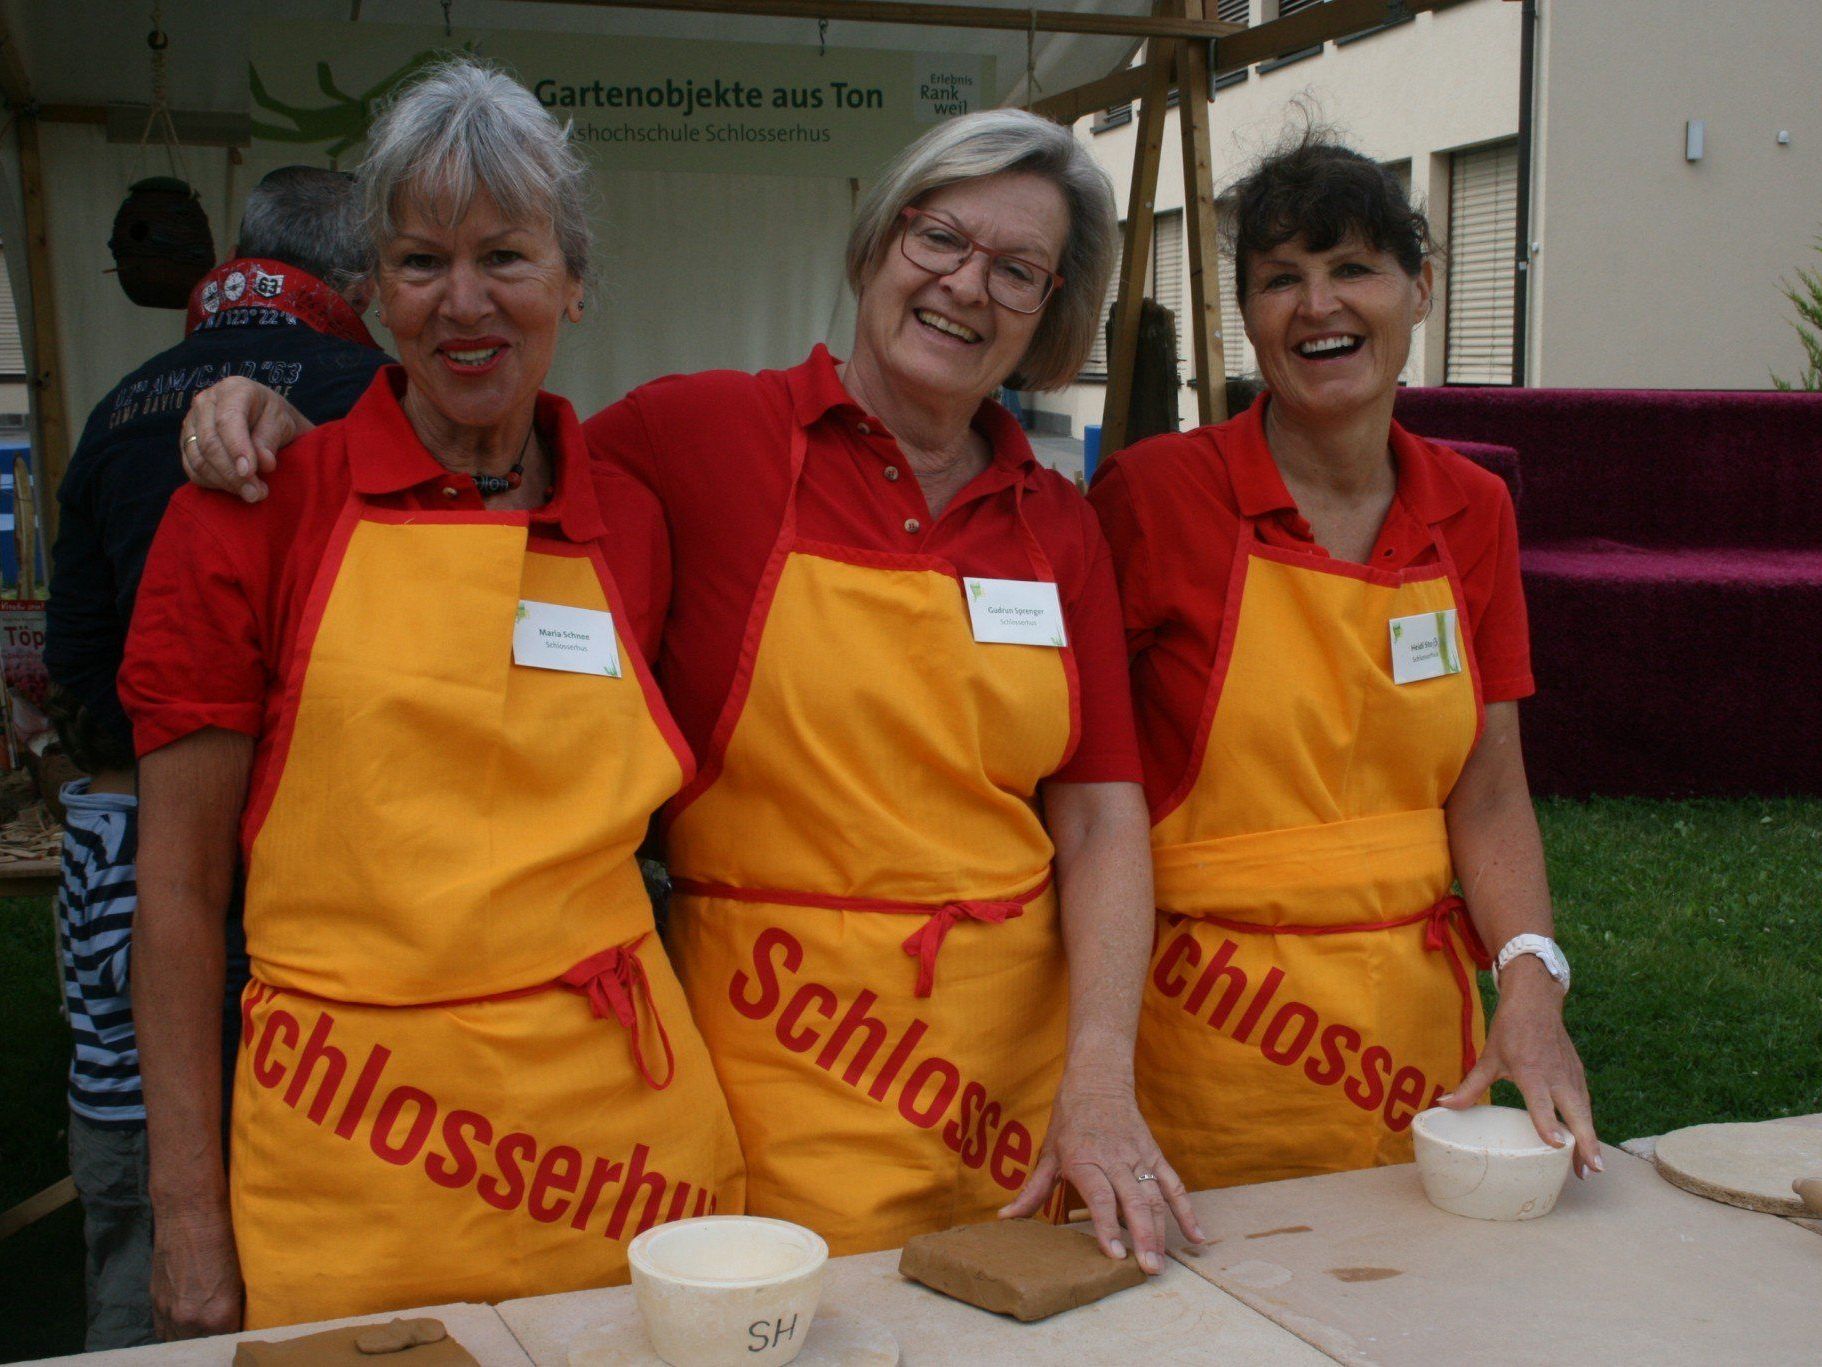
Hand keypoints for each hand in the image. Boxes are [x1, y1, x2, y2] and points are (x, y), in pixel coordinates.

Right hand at [151, 1208, 242, 1339]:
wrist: (189, 1215)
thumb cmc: (224, 1239)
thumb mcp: (239, 1279)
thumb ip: (233, 1309)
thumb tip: (236, 1325)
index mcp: (218, 1317)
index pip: (226, 1346)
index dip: (234, 1343)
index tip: (239, 1339)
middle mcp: (190, 1321)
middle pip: (202, 1349)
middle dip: (212, 1344)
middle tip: (223, 1335)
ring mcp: (169, 1314)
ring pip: (180, 1344)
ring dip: (193, 1341)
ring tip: (205, 1334)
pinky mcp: (155, 1304)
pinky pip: (164, 1333)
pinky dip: (175, 1333)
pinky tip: (187, 1328)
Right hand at [180, 378, 310, 502]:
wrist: (265, 421)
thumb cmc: (275, 419)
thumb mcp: (282, 423)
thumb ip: (270, 440)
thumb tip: (263, 464)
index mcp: (233, 390)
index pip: (227, 420)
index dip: (237, 448)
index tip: (250, 472)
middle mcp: (205, 402)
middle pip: (209, 442)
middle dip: (233, 473)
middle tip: (256, 493)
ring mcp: (191, 422)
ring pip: (198, 458)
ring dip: (224, 482)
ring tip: (252, 494)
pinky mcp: (186, 443)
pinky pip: (192, 468)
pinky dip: (213, 483)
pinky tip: (234, 489)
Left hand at [998, 1079, 1205, 1273]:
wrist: (1098, 1080)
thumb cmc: (1069, 1120)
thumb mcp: (1047, 1153)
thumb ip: (1033, 1191)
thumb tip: (1006, 1218)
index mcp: (1085, 1159)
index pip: (1100, 1196)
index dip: (1107, 1225)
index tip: (1114, 1253)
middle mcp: (1114, 1159)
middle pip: (1133, 1201)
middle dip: (1142, 1236)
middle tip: (1147, 1269)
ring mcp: (1138, 1156)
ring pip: (1155, 1196)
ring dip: (1161, 1231)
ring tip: (1161, 1262)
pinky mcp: (1155, 1154)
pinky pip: (1174, 1184)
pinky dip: (1186, 1209)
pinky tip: (1195, 1236)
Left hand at [1439, 958, 1601, 1175]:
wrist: (1535, 1002)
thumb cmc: (1509, 1031)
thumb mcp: (1488, 1058)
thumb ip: (1470, 1086)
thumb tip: (1444, 1105)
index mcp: (1530, 1071)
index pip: (1540, 1101)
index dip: (1547, 1123)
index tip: (1556, 1145)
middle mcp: (1555, 1075)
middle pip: (1575, 1111)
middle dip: (1585, 1141)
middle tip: (1592, 1169)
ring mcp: (1570, 1074)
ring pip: (1585, 1110)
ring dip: (1590, 1138)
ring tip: (1592, 1168)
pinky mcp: (1578, 1073)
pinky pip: (1585, 1102)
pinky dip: (1589, 1123)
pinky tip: (1588, 1143)